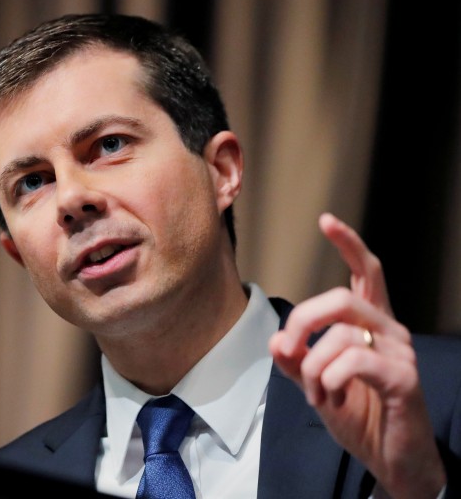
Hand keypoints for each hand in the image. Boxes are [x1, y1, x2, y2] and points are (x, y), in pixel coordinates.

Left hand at [268, 213, 445, 498]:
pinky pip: (354, 362)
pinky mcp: (403, 378)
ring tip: (316, 394)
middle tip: (287, 350)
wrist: (391, 458)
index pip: (365, 273)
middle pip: (339, 298)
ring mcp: (400, 352)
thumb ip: (295, 360)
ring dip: (313, 367)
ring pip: (341, 334)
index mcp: (370, 324)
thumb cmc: (358, 415)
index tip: (326, 220)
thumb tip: (275, 339)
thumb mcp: (315, 385)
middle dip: (302, 321)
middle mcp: (389, 330)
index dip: (348, 244)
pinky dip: (328, 380)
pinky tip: (330, 399)